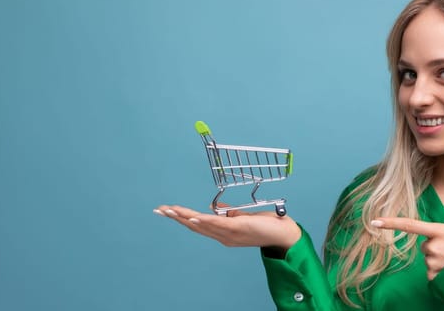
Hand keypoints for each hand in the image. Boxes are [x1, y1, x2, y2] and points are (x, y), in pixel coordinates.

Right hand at [154, 203, 300, 248]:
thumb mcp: (244, 217)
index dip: (181, 218)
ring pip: (203, 224)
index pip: (198, 225)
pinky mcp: (239, 228)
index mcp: (223, 233)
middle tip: (159, 210)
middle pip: (195, 226)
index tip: (166, 210)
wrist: (284, 234)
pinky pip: (218, 224)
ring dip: (184, 217)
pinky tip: (193, 217)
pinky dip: (204, 220)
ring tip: (169, 211)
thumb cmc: (267, 225)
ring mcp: (230, 233)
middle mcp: (223, 236)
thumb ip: (230, 213)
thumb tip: (216, 207)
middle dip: (176, 217)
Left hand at [372, 189, 443, 279]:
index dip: (391, 223)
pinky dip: (439, 273)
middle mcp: (434, 247)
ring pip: (428, 259)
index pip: (410, 226)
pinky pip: (431, 273)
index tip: (375, 221)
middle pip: (425, 245)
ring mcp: (433, 263)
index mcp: (441, 232)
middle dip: (436, 247)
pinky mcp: (433, 278)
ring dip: (439, 261)